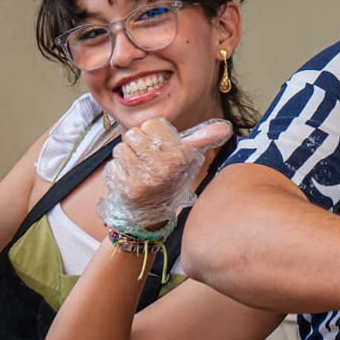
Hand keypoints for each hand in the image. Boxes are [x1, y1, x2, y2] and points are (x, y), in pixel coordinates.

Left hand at [98, 118, 231, 232]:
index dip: (152, 134)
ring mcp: (146, 179)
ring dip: (125, 158)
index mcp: (181, 155)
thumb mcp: (189, 160)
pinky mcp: (128, 190)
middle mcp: (165, 167)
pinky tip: (129, 182)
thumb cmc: (169, 180)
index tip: (159, 148)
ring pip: (121, 148)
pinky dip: (117, 173)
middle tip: (146, 161)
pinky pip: (112, 166)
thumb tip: (226, 126)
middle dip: (137, 145)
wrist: (152, 215)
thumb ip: (204, 139)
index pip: (152, 124)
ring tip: (137, 171)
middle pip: (134, 134)